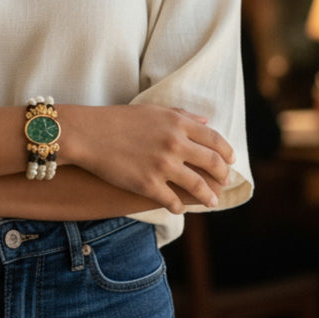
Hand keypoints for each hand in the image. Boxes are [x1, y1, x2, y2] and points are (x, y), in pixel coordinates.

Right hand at [71, 104, 235, 214]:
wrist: (87, 134)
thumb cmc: (117, 119)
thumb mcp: (152, 110)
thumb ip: (181, 115)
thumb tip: (205, 121)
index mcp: (177, 123)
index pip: (214, 139)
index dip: (227, 152)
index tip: (231, 160)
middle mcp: (174, 143)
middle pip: (213, 163)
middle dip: (223, 175)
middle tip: (225, 181)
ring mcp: (162, 166)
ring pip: (198, 186)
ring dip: (209, 196)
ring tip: (212, 201)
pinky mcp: (148, 185)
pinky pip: (174, 202)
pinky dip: (180, 206)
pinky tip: (179, 207)